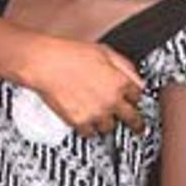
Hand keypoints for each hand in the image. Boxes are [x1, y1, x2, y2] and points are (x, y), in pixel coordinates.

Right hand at [26, 36, 144, 135]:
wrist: (46, 64)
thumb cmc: (71, 54)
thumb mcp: (106, 52)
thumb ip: (125, 67)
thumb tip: (135, 78)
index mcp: (120, 82)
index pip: (138, 96)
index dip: (134, 97)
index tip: (132, 100)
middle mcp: (111, 100)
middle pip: (132, 118)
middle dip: (136, 123)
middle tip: (138, 128)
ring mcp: (96, 113)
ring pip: (110, 127)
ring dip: (107, 122)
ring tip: (100, 115)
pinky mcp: (80, 122)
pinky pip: (90, 133)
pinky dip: (89, 128)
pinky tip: (87, 120)